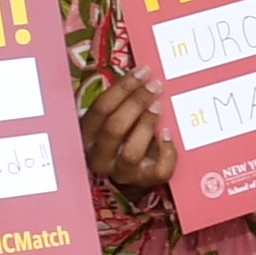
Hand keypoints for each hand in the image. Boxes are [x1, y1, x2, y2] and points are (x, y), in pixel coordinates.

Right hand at [81, 73, 171, 191]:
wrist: (127, 175)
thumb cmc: (121, 138)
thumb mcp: (112, 120)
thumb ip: (120, 102)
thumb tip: (142, 74)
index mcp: (88, 135)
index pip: (101, 108)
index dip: (123, 87)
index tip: (143, 72)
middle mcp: (100, 156)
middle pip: (115, 128)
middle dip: (136, 103)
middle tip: (155, 86)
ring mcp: (122, 172)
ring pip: (132, 151)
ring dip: (146, 125)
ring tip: (158, 107)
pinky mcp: (144, 182)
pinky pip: (158, 171)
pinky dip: (167, 152)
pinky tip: (168, 135)